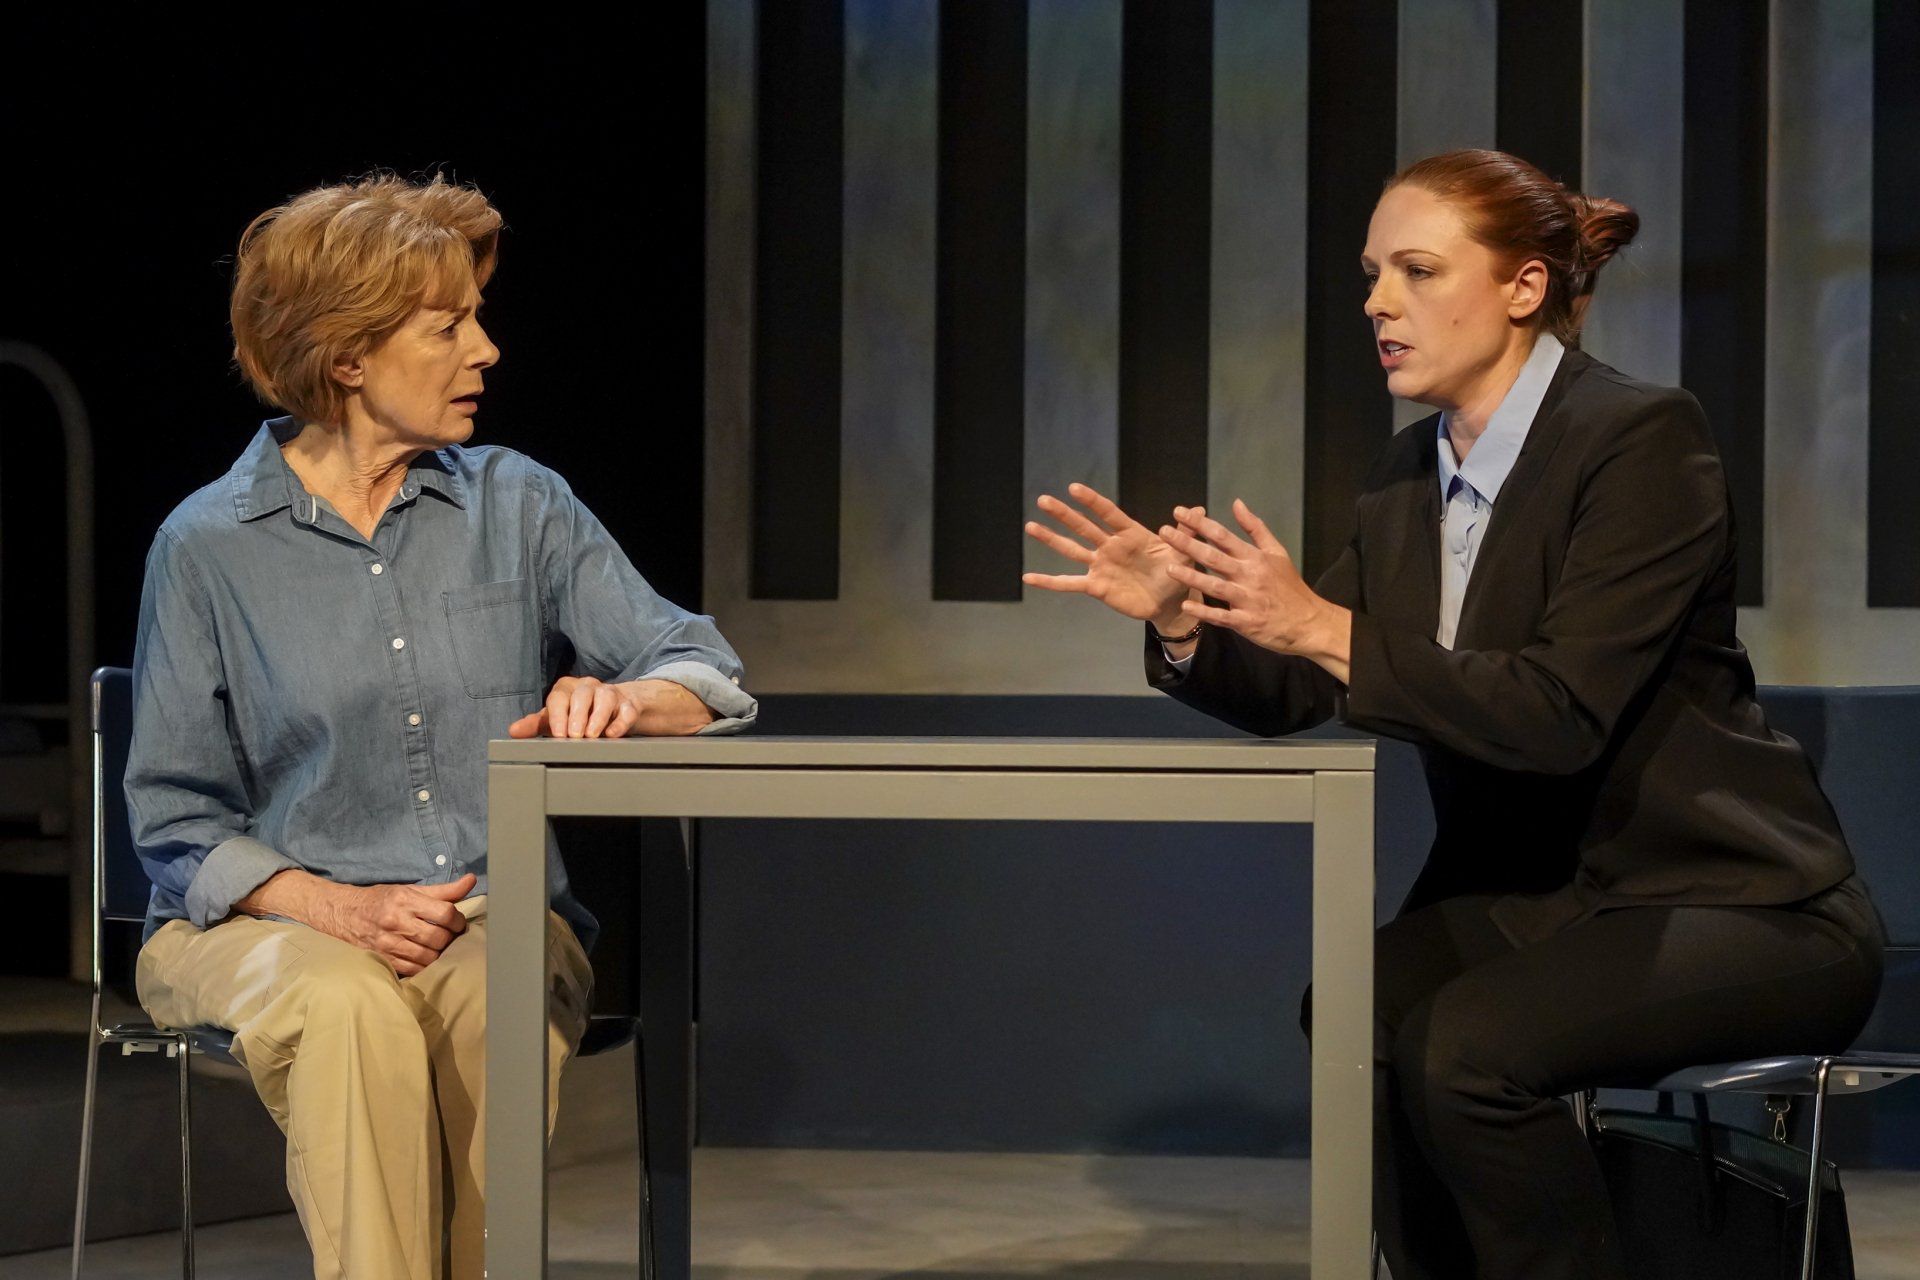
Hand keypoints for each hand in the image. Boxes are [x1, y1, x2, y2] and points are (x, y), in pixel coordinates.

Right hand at [313, 873, 475, 976]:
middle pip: (438, 937)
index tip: (458, 923)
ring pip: (427, 956)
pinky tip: (426, 958)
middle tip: (451, 937)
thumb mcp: (410, 890)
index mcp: (406, 900)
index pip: (445, 912)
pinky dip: (425, 966)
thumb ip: (443, 890)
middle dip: (450, 939)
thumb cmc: (382, 900)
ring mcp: (388, 942)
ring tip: (440, 948)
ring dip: (439, 954)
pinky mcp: (382, 958)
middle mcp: (396, 921)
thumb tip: (472, 880)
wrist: (343, 913)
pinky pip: (413, 969)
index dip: (458, 920)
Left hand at [507, 676, 715, 738]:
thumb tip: (513, 731)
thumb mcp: (555, 719)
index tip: (558, 734)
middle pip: (582, 694)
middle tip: (574, 736)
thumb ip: (536, 724)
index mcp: (566, 688)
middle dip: (578, 715)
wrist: (613, 709)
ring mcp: (609, 693)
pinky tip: (613, 734)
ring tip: (592, 735)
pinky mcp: (628, 704)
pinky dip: (620, 722)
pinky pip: (626, 709)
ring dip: (598, 717)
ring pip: (605, 697)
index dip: (558, 715)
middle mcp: (587, 686)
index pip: (559, 697)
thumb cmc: (577, 715)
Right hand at [1022, 482, 1198, 627]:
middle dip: (1064, 514)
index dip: (1091, 502)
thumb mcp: (1184, 554)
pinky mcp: (1096, 586)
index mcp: (1131, 534)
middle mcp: (1111, 547)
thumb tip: (1198, 509)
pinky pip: (1069, 583)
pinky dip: (1049, 582)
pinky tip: (1029, 578)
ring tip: (1031, 526)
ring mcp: (1101, 566)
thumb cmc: (1177, 573)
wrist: (1171, 602)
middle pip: (1083, 527)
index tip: (1073, 488)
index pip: (1107, 513)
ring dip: (1051, 539)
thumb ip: (1184, 534)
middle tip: (1043, 499)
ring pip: (1071, 550)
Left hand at [1161, 499, 1352, 678]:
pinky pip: (1222, 617)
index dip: (1199, 523)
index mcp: (1255, 557)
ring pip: (1215, 586)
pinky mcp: (1246, 622)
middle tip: (1164, 532)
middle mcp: (1249, 575)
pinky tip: (1187, 606)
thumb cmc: (1289, 586)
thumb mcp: (1277, 552)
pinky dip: (1205, 612)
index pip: (1223, 535)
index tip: (1179, 512)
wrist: (1308, 621)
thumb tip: (1237, 503)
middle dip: (1188, 543)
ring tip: (1169, 568)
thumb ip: (1255, 528)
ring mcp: (1247, 599)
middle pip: (1214, 557)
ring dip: (1192, 577)